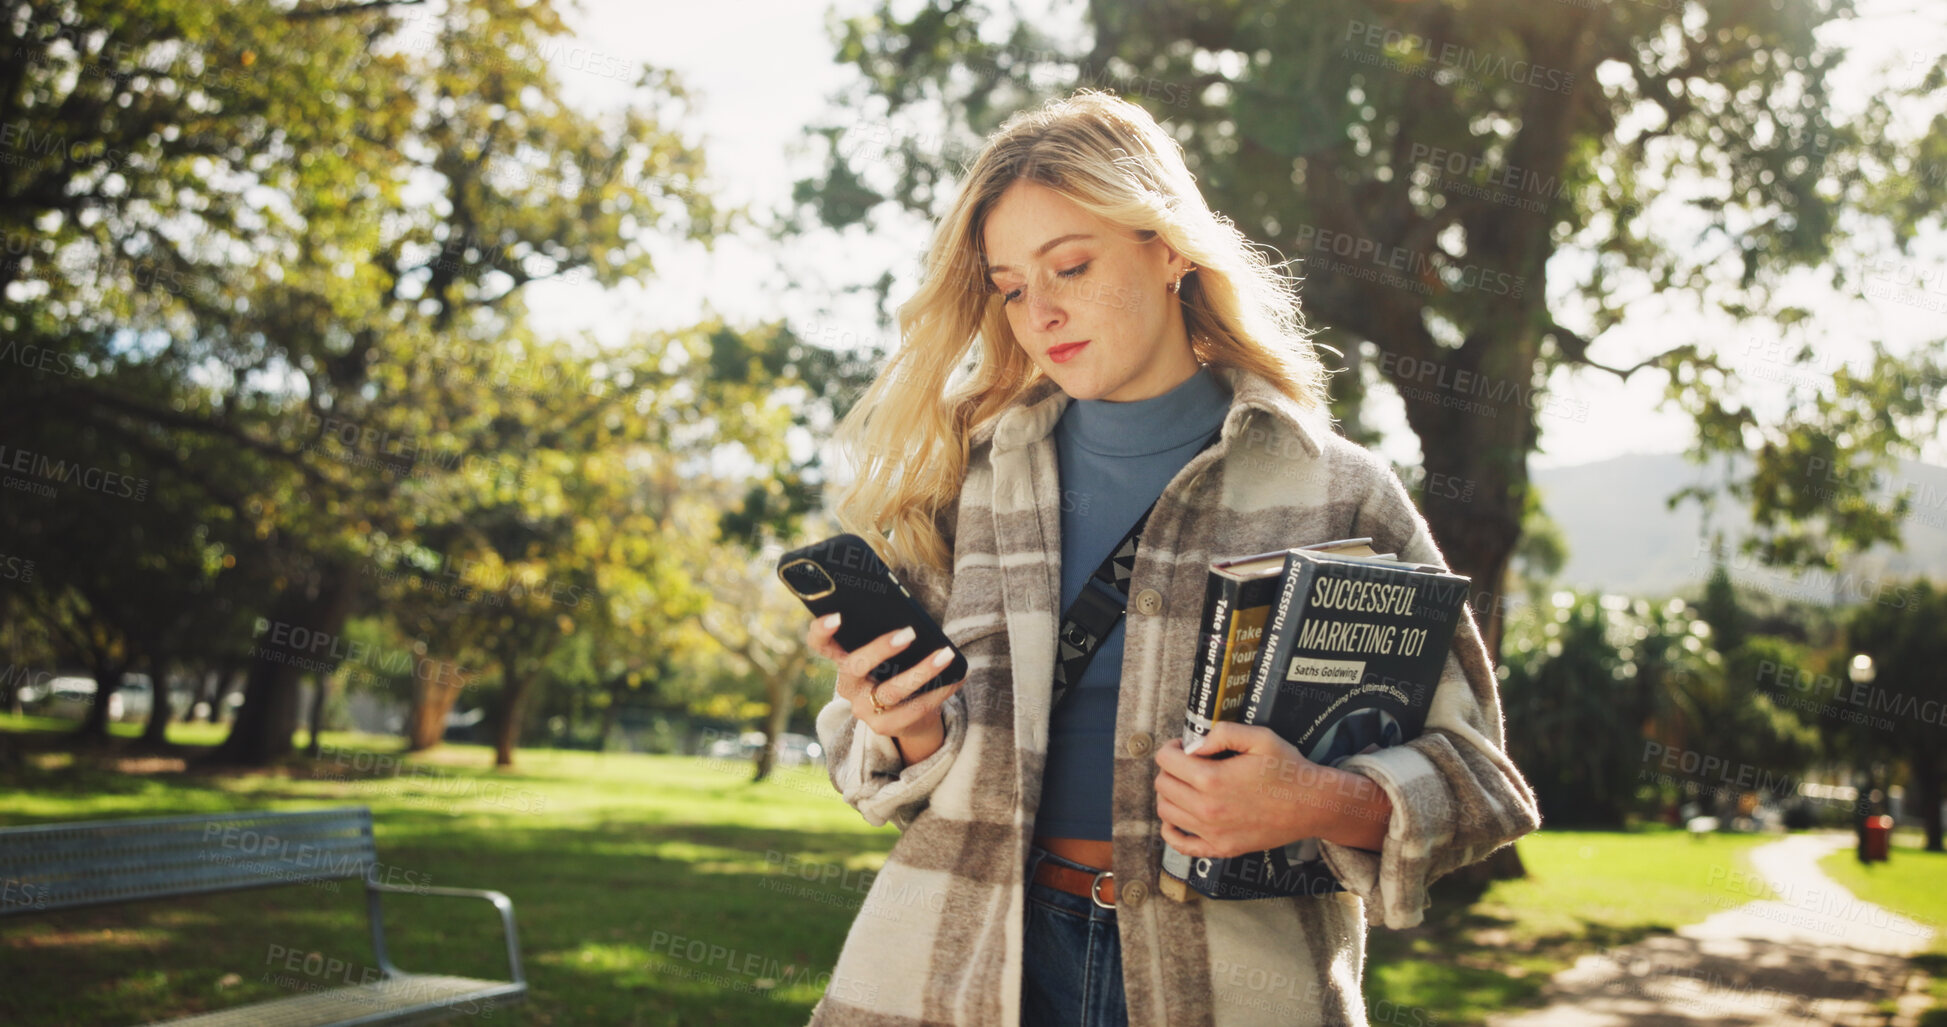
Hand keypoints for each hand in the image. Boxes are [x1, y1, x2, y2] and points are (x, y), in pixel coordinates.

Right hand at [805, 613, 962, 760]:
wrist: (905, 717)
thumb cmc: (895, 671)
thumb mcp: (885, 656)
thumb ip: (885, 637)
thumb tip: (913, 619)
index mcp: (842, 660)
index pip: (820, 644)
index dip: (822, 630)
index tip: (836, 616)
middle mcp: (847, 687)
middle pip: (855, 666)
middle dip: (881, 648)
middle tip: (909, 633)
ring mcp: (863, 709)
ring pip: (892, 691)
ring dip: (923, 670)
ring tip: (945, 654)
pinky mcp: (885, 727)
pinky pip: (915, 708)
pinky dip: (939, 691)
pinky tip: (956, 678)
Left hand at [1153, 721, 1389, 857]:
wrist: (1312, 805)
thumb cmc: (1287, 769)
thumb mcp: (1259, 737)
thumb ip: (1222, 733)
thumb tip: (1193, 747)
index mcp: (1212, 779)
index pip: (1166, 760)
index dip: (1172, 747)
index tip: (1184, 746)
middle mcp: (1207, 809)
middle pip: (1163, 784)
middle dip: (1170, 768)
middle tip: (1188, 763)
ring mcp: (1212, 833)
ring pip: (1165, 812)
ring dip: (1170, 794)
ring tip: (1188, 785)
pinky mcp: (1221, 848)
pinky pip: (1180, 844)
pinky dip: (1171, 830)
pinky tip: (1179, 816)